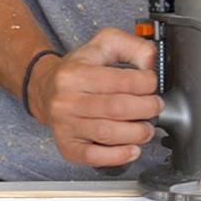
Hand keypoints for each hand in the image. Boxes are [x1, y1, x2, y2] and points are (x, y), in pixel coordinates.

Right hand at [29, 28, 162, 166]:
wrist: (45, 89)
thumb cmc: (79, 69)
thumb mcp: (104, 43)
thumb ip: (132, 46)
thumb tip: (152, 62)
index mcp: (75, 73)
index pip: (121, 81)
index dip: (147, 83)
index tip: (152, 84)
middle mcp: (66, 100)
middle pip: (117, 109)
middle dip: (147, 109)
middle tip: (155, 106)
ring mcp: (65, 125)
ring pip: (108, 133)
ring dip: (137, 133)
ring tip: (146, 128)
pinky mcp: (67, 146)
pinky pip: (94, 157)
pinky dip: (118, 156)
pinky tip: (132, 148)